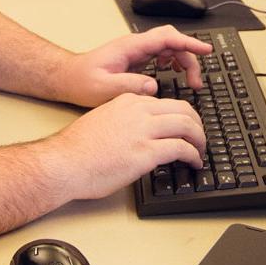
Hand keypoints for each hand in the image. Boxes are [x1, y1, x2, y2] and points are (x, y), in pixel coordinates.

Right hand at [42, 91, 204, 202]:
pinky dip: (193, 156)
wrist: (64, 162)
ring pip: (187, 126)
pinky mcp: (145, 152)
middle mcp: (138, 111)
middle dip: (197, 124)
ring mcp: (143, 130)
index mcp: (127, 101)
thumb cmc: (77, 149)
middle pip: (183, 109)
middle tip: (199, 138)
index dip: (181, 115)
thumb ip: (124, 122)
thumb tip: (139, 134)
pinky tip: (194, 163)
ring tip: (200, 151)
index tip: (184, 127)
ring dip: (200, 140)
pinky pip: (181, 149)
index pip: (166, 102)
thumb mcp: (103, 121)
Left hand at [51, 24, 210, 106]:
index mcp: (130, 47)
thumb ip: (128, 85)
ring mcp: (136, 52)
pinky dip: (174, 64)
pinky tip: (175, 75)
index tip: (205, 49)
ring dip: (183, 62)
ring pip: (169, 49)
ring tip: (190, 82)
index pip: (166, 38)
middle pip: (172, 42)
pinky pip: (162, 55)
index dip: (188, 42)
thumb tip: (152, 85)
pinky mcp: (136, 60)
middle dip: (190, 58)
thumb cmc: (82, 81)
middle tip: (196, 82)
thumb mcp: (102, 87)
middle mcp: (135, 46)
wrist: (68, 78)